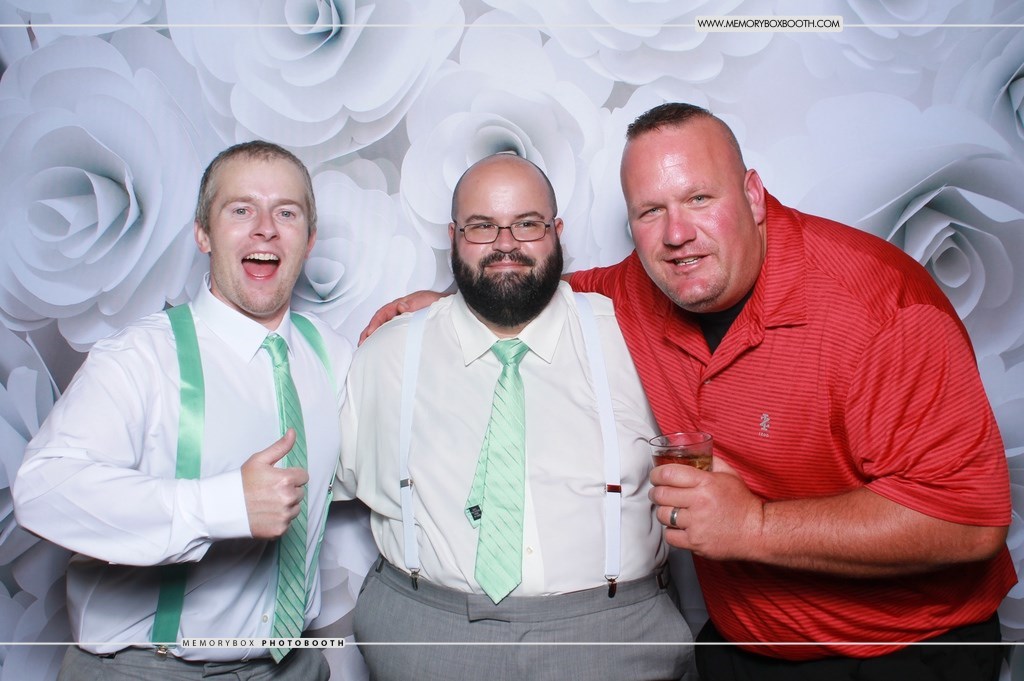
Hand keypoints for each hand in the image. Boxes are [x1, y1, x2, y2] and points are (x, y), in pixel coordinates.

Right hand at [241, 429, 308, 538]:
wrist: (223, 507)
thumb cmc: (240, 482)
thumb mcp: (259, 460)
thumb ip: (280, 447)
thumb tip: (293, 432)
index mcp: (286, 479)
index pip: (303, 476)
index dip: (291, 476)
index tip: (277, 479)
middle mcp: (288, 498)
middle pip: (300, 493)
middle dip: (289, 491)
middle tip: (269, 492)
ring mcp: (284, 515)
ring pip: (295, 508)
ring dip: (286, 506)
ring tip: (267, 503)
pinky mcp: (279, 530)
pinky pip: (287, 523)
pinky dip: (279, 520)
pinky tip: (265, 515)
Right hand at [358, 290, 445, 344]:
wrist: (447, 306)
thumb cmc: (437, 302)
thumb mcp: (426, 300)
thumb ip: (414, 303)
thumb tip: (400, 306)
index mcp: (401, 304)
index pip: (384, 313)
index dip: (375, 323)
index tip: (370, 333)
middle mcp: (398, 311)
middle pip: (379, 320)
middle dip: (369, 331)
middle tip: (361, 343)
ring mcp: (400, 318)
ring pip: (383, 327)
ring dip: (373, 336)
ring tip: (365, 347)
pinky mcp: (404, 326)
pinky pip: (390, 331)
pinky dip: (382, 337)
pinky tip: (379, 346)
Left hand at [649, 457, 764, 560]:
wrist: (756, 531)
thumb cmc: (743, 503)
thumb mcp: (729, 474)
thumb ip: (711, 461)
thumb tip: (694, 453)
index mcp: (705, 483)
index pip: (668, 474)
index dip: (656, 474)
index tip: (656, 476)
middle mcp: (699, 502)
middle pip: (661, 494)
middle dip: (655, 492)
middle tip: (658, 493)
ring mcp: (696, 524)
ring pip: (663, 515)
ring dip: (663, 511)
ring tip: (669, 510)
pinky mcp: (695, 542)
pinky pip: (670, 535)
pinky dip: (671, 531)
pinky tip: (678, 526)